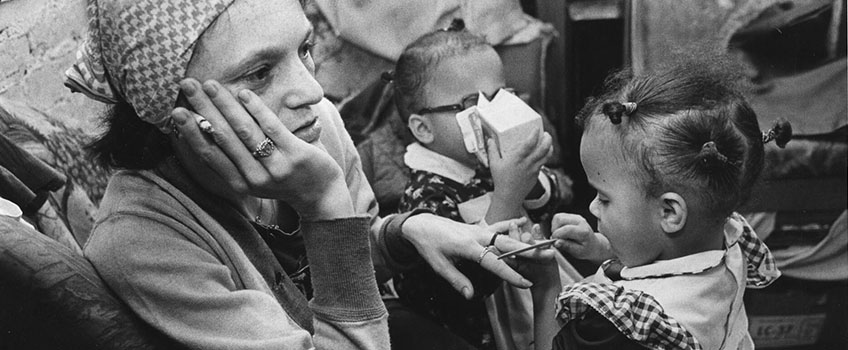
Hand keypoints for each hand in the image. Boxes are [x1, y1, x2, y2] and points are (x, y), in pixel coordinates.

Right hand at [170, 78, 351, 219]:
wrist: (320, 195)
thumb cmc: (283, 178)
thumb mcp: (253, 175)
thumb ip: (233, 158)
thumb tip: (205, 130)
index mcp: (239, 184)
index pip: (209, 154)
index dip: (190, 132)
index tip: (175, 110)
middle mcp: (254, 178)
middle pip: (222, 138)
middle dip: (203, 109)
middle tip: (187, 86)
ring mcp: (275, 167)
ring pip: (244, 131)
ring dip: (225, 104)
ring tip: (210, 84)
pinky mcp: (295, 155)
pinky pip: (271, 127)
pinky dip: (255, 108)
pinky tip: (243, 92)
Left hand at [401, 214, 554, 298]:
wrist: (422, 224)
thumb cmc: (429, 245)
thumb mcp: (439, 265)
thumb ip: (457, 280)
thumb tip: (470, 295)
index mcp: (468, 246)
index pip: (495, 262)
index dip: (511, 274)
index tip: (526, 282)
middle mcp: (478, 235)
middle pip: (508, 244)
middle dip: (529, 251)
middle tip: (548, 257)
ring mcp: (480, 229)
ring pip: (506, 234)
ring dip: (525, 240)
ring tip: (543, 244)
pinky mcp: (479, 227)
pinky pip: (498, 224)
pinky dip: (511, 223)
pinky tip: (524, 222)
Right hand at [485, 129, 552, 221]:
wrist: (509, 196)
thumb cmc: (500, 180)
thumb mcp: (494, 164)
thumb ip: (492, 150)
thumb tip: (490, 140)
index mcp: (517, 158)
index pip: (529, 144)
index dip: (535, 134)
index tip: (537, 128)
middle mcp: (528, 163)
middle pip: (543, 149)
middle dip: (548, 139)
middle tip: (546, 133)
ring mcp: (534, 169)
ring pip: (546, 156)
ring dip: (549, 147)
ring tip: (547, 141)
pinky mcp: (536, 174)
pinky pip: (543, 163)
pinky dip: (545, 156)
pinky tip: (542, 153)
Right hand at [550, 213, 612, 261]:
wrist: (593, 244)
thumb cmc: (586, 249)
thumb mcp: (578, 252)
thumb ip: (567, 246)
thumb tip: (556, 242)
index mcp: (583, 231)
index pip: (566, 229)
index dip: (557, 236)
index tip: (555, 242)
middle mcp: (580, 221)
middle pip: (559, 219)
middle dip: (554, 229)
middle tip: (556, 238)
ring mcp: (576, 217)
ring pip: (557, 217)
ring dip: (554, 227)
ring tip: (559, 235)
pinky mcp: (572, 215)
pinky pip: (559, 217)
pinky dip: (556, 224)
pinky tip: (560, 231)